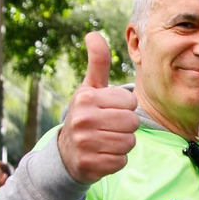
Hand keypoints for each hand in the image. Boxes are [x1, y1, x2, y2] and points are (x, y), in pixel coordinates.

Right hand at [59, 31, 141, 184]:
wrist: (66, 154)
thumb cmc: (86, 116)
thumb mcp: (90, 88)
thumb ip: (98, 62)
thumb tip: (93, 33)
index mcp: (86, 98)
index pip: (130, 102)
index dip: (124, 108)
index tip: (109, 111)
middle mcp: (83, 120)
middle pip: (132, 123)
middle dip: (126, 127)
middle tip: (108, 128)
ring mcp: (84, 144)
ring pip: (129, 143)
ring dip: (122, 144)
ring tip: (105, 140)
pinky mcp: (90, 165)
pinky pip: (122, 161)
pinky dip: (116, 160)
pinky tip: (102, 155)